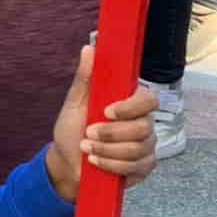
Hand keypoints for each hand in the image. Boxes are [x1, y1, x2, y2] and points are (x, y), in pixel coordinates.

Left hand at [45, 42, 159, 199]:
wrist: (67, 164)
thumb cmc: (72, 131)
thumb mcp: (74, 104)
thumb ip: (85, 78)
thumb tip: (89, 49)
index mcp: (130, 104)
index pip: (149, 99)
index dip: (130, 107)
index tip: (106, 111)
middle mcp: (143, 124)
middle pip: (144, 127)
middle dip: (111, 134)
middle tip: (88, 134)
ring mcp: (146, 147)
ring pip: (138, 149)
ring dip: (106, 150)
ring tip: (87, 149)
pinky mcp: (144, 167)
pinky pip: (136, 167)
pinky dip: (111, 165)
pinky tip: (96, 162)